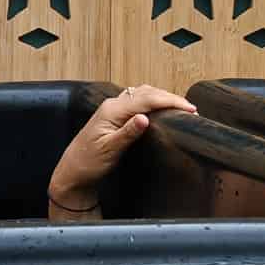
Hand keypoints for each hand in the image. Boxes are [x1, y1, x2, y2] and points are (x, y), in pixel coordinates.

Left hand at [48, 85, 196, 216]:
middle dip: (170, 98)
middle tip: (191, 108)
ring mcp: (113, 108)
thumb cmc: (88, 163)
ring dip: (162, 97)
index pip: (147, 99)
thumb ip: (127, 133)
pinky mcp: (114, 115)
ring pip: (142, 93)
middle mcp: (113, 105)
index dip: (170, 102)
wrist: (73, 171)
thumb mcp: (109, 150)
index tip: (189, 108)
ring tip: (181, 106)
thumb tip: (145, 118)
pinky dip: (153, 100)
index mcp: (112, 110)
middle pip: (147, 92)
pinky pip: (137, 100)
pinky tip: (161, 107)